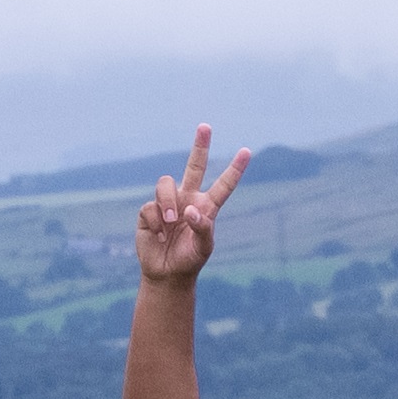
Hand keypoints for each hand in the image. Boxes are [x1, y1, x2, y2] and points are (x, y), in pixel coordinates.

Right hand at [135, 126, 250, 290]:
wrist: (167, 272)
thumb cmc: (190, 260)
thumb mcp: (204, 247)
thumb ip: (203, 228)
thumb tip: (189, 210)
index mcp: (207, 207)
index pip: (224, 185)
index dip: (235, 170)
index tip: (248, 151)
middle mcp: (188, 199)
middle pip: (194, 166)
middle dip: (200, 146)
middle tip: (206, 126)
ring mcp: (168, 203)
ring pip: (165, 183)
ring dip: (167, 203)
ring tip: (170, 222)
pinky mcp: (149, 210)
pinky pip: (151, 206)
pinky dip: (156, 222)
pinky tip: (159, 236)